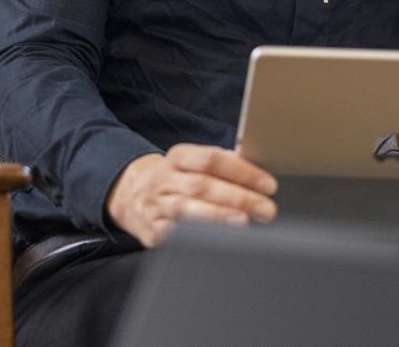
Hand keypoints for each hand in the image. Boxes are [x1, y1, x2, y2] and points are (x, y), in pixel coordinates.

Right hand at [104, 144, 278, 246]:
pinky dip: (198, 237)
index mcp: (177, 157)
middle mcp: (164, 179)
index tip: (267, 185)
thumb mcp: (191, 163)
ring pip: (187, 209)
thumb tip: (255, 166)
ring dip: (219, 216)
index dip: (242, 171)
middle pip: (202, 185)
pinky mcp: (153, 231)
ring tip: (245, 222)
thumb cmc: (174, 180)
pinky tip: (219, 239)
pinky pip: (175, 235)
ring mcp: (156, 206)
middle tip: (266, 208)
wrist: (130, 196)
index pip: (211, 159)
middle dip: (239, 198)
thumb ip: (222, 164)